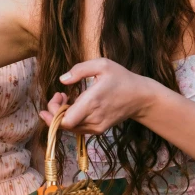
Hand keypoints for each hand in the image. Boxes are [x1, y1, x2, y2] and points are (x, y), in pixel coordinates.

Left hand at [39, 58, 155, 134]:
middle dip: (54, 112)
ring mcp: (97, 126)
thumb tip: (62, 80)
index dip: (53, 113)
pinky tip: (74, 106)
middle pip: (64, 125)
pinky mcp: (99, 130)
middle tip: (59, 96)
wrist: (140, 97)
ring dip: (62, 115)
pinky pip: (78, 128)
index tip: (57, 95)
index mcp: (92, 102)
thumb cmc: (121, 78)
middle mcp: (93, 118)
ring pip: (70, 128)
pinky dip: (71, 119)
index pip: (65, 120)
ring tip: (66, 98)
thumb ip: (80, 70)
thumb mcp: (102, 65)